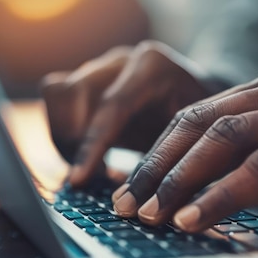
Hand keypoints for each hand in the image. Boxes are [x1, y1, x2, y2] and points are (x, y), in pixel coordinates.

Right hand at [41, 41, 213, 185]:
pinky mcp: (88, 77)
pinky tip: (86, 156)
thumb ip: (164, 158)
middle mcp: (123, 60)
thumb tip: (136, 198)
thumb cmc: (199, 123)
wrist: (201, 97)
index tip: (79, 180)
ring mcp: (103, 65)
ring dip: (64, 134)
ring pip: (58, 92)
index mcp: (152, 67)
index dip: (92, 145)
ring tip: (84, 166)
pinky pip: (57, 97)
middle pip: (72, 92)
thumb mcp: (190, 138)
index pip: (112, 105)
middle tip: (85, 177)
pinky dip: (64, 130)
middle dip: (70, 139)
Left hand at [112, 69, 257, 231]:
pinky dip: (227, 192)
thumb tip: (202, 188)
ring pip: (227, 140)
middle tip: (127, 201)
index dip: (158, 150)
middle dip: (158, 165)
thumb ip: (256, 153)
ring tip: (154, 213)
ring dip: (183, 179)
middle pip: (201, 124)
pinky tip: (200, 216)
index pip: (197, 114)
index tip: (130, 183)